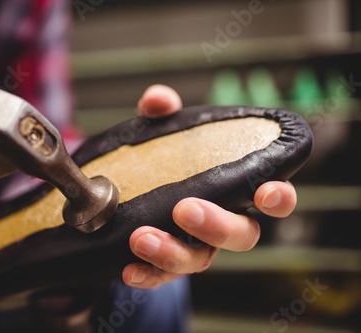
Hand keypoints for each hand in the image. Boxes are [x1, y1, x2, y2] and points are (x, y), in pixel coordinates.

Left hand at [122, 84, 296, 287]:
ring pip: (201, 261)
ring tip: (141, 237)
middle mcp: (225, 223)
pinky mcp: (169, 265)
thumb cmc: (164, 161)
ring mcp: (198, 248)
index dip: (277, 197)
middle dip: (219, 226)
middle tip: (185, 209)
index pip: (271, 196)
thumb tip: (158, 100)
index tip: (266, 191)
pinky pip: (163, 277)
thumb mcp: (162, 133)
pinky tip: (128, 269)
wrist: (131, 195)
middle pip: (243, 236)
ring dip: (174, 252)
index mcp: (236, 189)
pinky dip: (148, 275)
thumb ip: (163, 114)